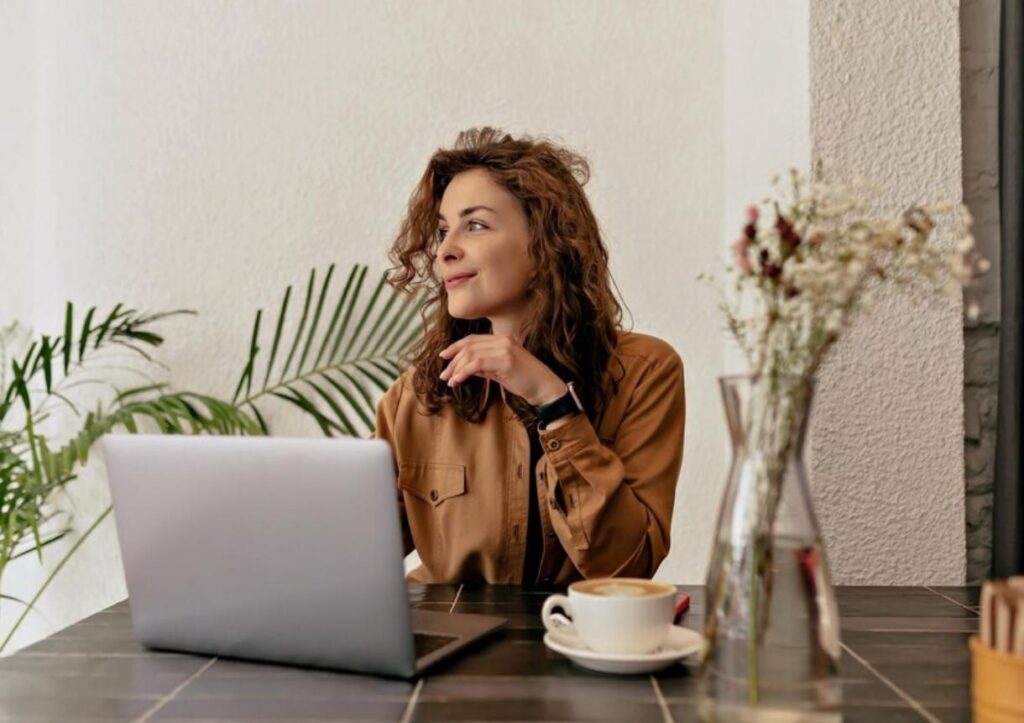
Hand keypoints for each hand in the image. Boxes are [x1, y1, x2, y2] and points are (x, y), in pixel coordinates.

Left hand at [438, 334, 567, 405]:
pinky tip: (458, 381)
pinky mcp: (505, 360)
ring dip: (456, 369)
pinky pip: (477, 364)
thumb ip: (486, 367)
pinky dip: (464, 372)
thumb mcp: (502, 371)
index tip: (443, 356)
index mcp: (502, 340)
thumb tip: (468, 369)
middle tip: (443, 376)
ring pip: (471, 355)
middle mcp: (503, 340)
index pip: (473, 340)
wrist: (545, 388)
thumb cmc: (525, 381)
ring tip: (450, 381)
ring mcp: (505, 349)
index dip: (456, 347)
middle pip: (469, 346)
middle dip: (453, 361)